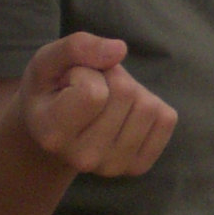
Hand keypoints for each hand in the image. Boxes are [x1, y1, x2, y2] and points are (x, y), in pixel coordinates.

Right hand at [19, 34, 175, 175]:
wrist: (56, 132)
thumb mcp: (48, 61)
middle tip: (90, 89)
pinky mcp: (139, 166)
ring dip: (131, 90)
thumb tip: (120, 49)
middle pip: (125, 94)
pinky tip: (123, 114)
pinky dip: (150, 104)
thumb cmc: (50, 91)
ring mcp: (113, 167)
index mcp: (53, 135)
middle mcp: (83, 159)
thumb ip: (76, 48)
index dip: (86, 72)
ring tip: (106, 100)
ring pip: (148, 105)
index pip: (93, 92)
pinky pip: (166, 119)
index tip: (70, 81)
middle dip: (111, 78)